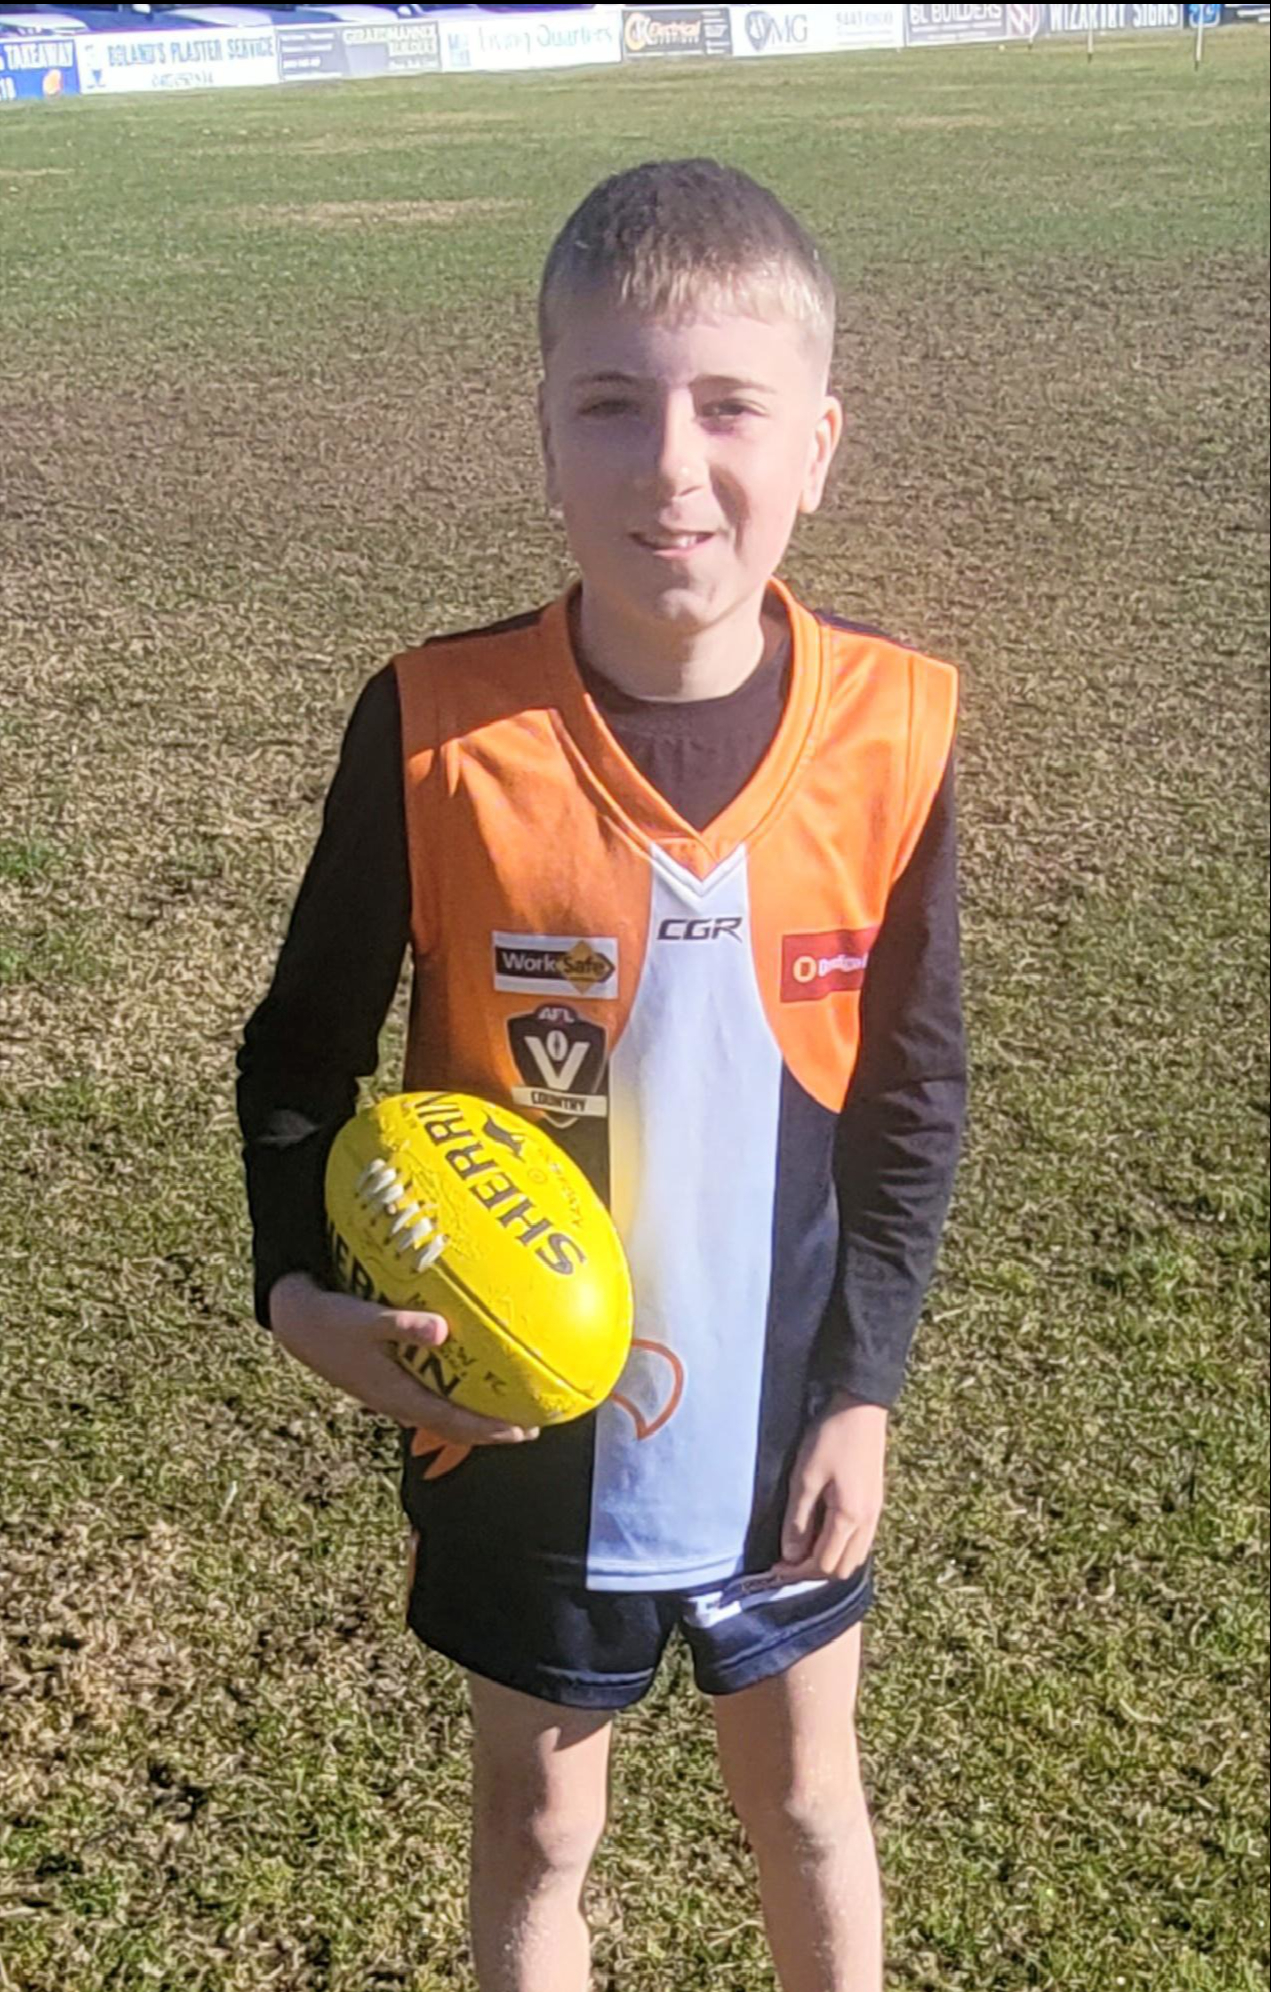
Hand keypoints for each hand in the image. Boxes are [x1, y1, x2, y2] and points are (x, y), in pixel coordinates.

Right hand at [268, 1272, 538, 1445]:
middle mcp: (399, 1401)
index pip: (454, 1421)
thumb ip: (402, 1325)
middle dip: (491, 1431)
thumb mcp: (364, 1319)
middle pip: (455, 1426)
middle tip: (530, 1426)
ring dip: (475, 1416)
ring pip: (443, 1414)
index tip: (524, 1430)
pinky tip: (468, 1375)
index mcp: (398, 1394)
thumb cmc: (331, 1320)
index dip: (490, 1430)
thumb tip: (443, 1329)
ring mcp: (393, 1395)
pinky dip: (454, 1394)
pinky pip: (430, 1395)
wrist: (297, 1324)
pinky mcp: (388, 1382)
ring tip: (507, 1408)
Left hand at [774, 1392, 887, 1580]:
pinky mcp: (876, 1504)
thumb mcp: (805, 1478)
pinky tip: (823, 1534)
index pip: (824, 1565)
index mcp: (849, 1518)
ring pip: (854, 1558)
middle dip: (814, 1572)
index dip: (797, 1572)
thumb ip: (798, 1520)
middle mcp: (868, 1522)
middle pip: (842, 1569)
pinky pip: (861, 1542)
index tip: (775, 1567)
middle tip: (787, 1561)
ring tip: (803, 1550)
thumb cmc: (830, 1438)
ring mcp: (875, 1514)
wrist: (862, 1409)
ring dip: (829, 1561)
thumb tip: (791, 1556)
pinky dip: (841, 1548)